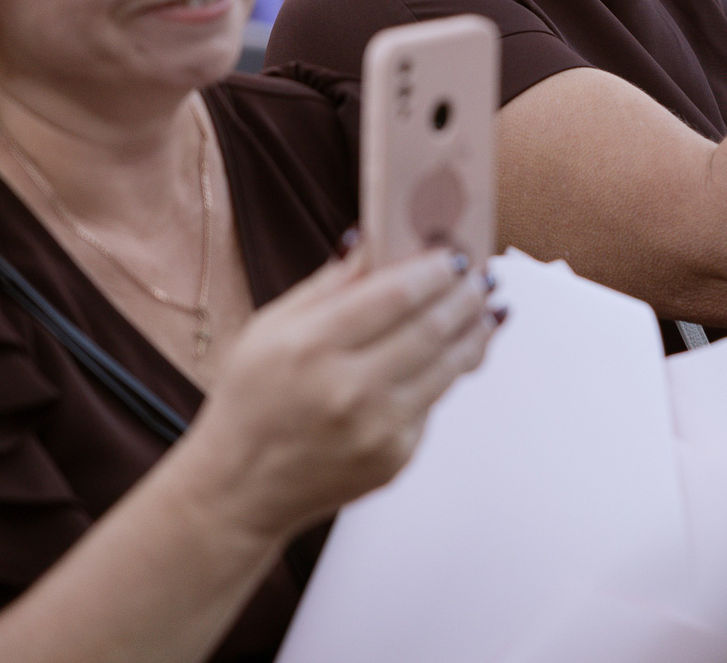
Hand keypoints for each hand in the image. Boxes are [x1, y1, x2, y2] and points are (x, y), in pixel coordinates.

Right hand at [180, 245, 496, 541]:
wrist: (239, 490)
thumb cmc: (250, 400)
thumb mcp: (270, 328)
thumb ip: (330, 284)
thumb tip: (378, 237)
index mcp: (310, 346)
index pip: (396, 295)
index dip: (435, 270)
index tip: (454, 254)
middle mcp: (348, 390)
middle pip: (431, 328)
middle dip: (466, 296)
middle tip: (482, 275)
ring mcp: (377, 430)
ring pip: (448, 367)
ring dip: (475, 331)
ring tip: (487, 307)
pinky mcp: (395, 458)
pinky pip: (434, 403)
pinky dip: (450, 372)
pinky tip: (460, 350)